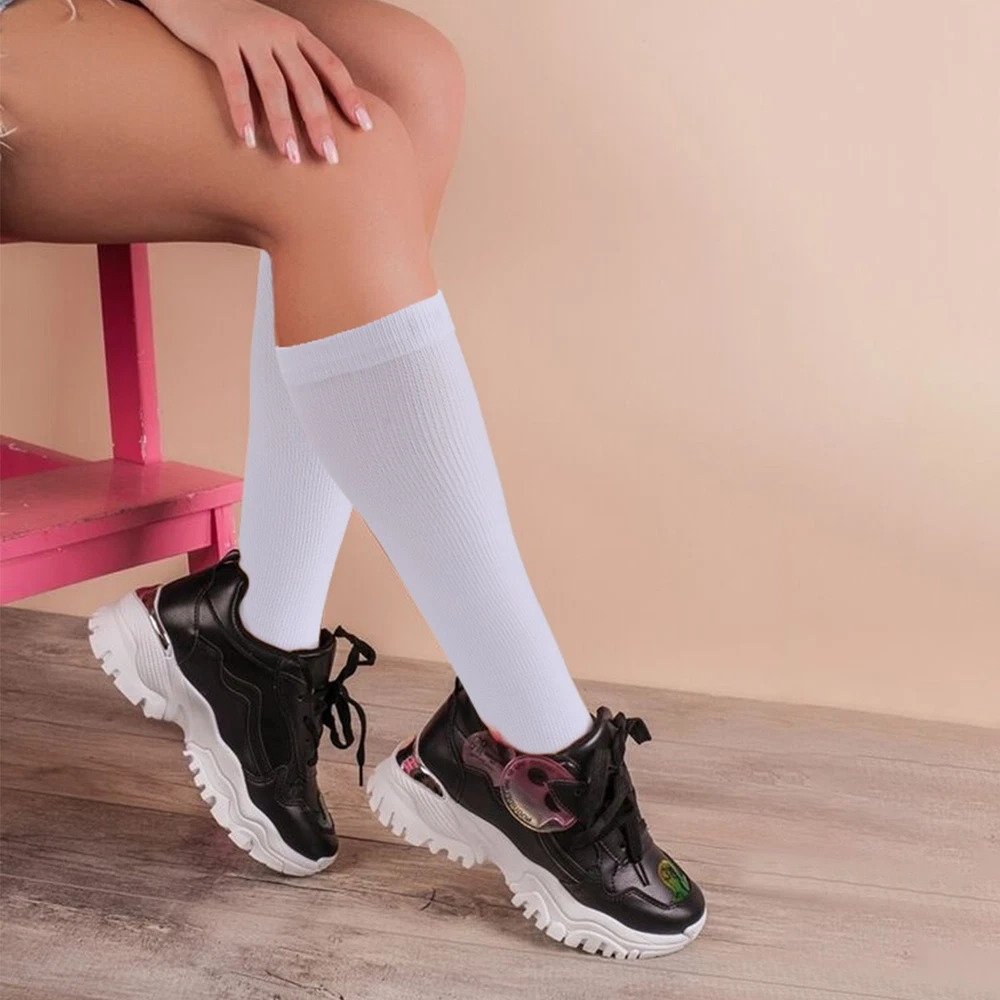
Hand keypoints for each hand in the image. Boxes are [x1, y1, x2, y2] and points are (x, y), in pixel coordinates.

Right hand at [142, 0, 372, 163]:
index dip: (349, 96)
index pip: (331, 66)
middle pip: (306, 83)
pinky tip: (248, 140)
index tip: (364, 126)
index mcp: (295, 33)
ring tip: (292, 156)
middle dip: (319, 122)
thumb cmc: (234, 24)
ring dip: (283, 124)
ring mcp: (249, 35)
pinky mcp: (219, 41)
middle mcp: (277, 32)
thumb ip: (292, 64)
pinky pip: (234, 83)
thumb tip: (317, 109)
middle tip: (330, 156)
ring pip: (273, 86)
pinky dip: (242, 112)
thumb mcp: (271, 37)